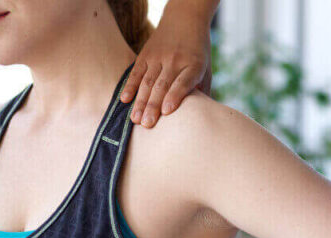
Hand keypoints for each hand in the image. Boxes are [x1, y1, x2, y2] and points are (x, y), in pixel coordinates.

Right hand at [121, 1, 212, 127]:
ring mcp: (158, 57)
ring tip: (135, 120)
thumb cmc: (198, 52)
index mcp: (193, 65)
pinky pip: (136, 72)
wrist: (185, 19)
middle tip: (147, 125)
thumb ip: (203, 90)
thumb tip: (201, 116)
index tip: (166, 112)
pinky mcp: (145, 54)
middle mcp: (175, 61)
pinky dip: (129, 86)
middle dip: (153, 106)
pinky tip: (125, 100)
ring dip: (140, 102)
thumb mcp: (206, 68)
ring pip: (147, 82)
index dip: (175, 97)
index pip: (183, 82)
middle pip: (162, 86)